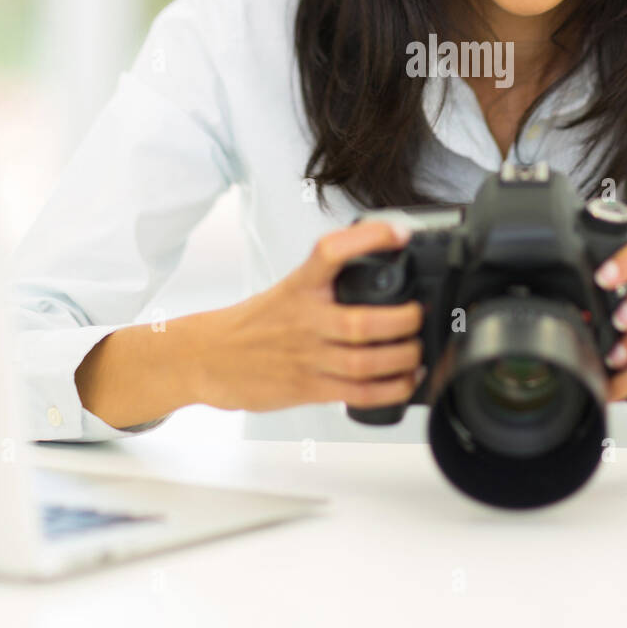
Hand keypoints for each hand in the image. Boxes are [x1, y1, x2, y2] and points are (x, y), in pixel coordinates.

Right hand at [191, 218, 424, 412]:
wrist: (207, 357)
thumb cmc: (254, 323)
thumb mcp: (288, 289)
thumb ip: (328, 282)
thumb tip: (382, 267)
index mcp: (299, 285)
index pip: (331, 251)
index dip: (369, 238)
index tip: (400, 235)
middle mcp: (304, 319)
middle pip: (362, 321)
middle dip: (404, 320)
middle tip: (418, 315)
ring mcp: (306, 355)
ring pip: (366, 361)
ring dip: (403, 359)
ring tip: (417, 352)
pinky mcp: (307, 387)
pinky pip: (358, 392)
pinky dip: (390, 390)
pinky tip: (405, 382)